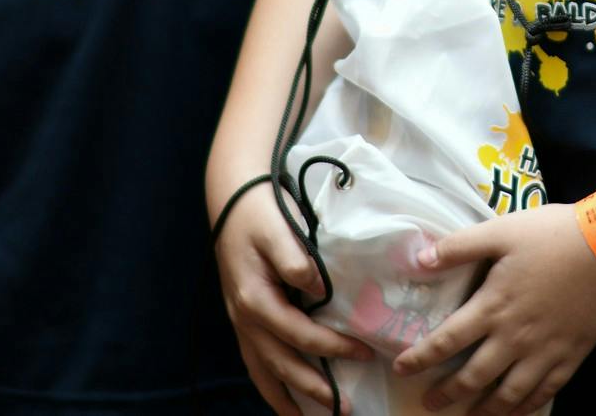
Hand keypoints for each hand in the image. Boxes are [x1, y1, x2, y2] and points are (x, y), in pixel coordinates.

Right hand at [213, 180, 371, 414]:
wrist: (231, 199)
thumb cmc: (258, 213)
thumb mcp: (277, 229)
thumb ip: (294, 258)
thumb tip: (316, 286)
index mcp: (256, 299)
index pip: (299, 335)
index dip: (332, 348)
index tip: (364, 352)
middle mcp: (245, 318)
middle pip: (281, 364)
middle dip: (313, 389)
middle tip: (345, 408)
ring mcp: (241, 322)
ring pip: (262, 371)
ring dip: (287, 397)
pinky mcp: (243, 318)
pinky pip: (255, 361)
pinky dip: (270, 383)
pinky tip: (285, 396)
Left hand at [396, 204, 595, 415]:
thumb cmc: (552, 235)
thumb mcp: (500, 230)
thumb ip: (459, 246)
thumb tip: (420, 260)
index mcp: (492, 306)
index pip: (446, 341)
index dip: (421, 358)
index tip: (403, 369)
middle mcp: (514, 338)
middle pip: (473, 377)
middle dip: (447, 394)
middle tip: (429, 404)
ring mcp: (544, 352)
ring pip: (508, 395)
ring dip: (484, 410)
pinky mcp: (571, 356)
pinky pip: (544, 392)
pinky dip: (526, 408)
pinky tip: (516, 412)